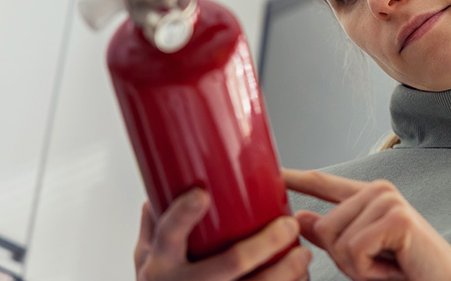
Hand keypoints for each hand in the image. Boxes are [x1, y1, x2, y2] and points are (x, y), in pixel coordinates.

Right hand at [134, 188, 311, 280]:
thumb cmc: (159, 280)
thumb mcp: (148, 252)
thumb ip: (158, 219)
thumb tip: (170, 180)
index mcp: (161, 261)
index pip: (169, 234)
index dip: (184, 215)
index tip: (202, 194)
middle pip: (228, 263)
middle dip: (263, 244)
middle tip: (287, 226)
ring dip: (284, 272)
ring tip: (302, 254)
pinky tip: (300, 278)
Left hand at [283, 169, 450, 280]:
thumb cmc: (406, 274)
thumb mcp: (359, 258)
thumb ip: (331, 237)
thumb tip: (300, 217)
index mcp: (369, 197)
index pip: (325, 185)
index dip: (296, 178)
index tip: (272, 172)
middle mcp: (379, 190)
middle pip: (324, 227)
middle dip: (344, 259)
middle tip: (381, 264)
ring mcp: (389, 200)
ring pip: (337, 240)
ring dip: (359, 267)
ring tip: (390, 266)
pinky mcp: (397, 217)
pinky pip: (354, 250)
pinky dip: (369, 271)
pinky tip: (395, 268)